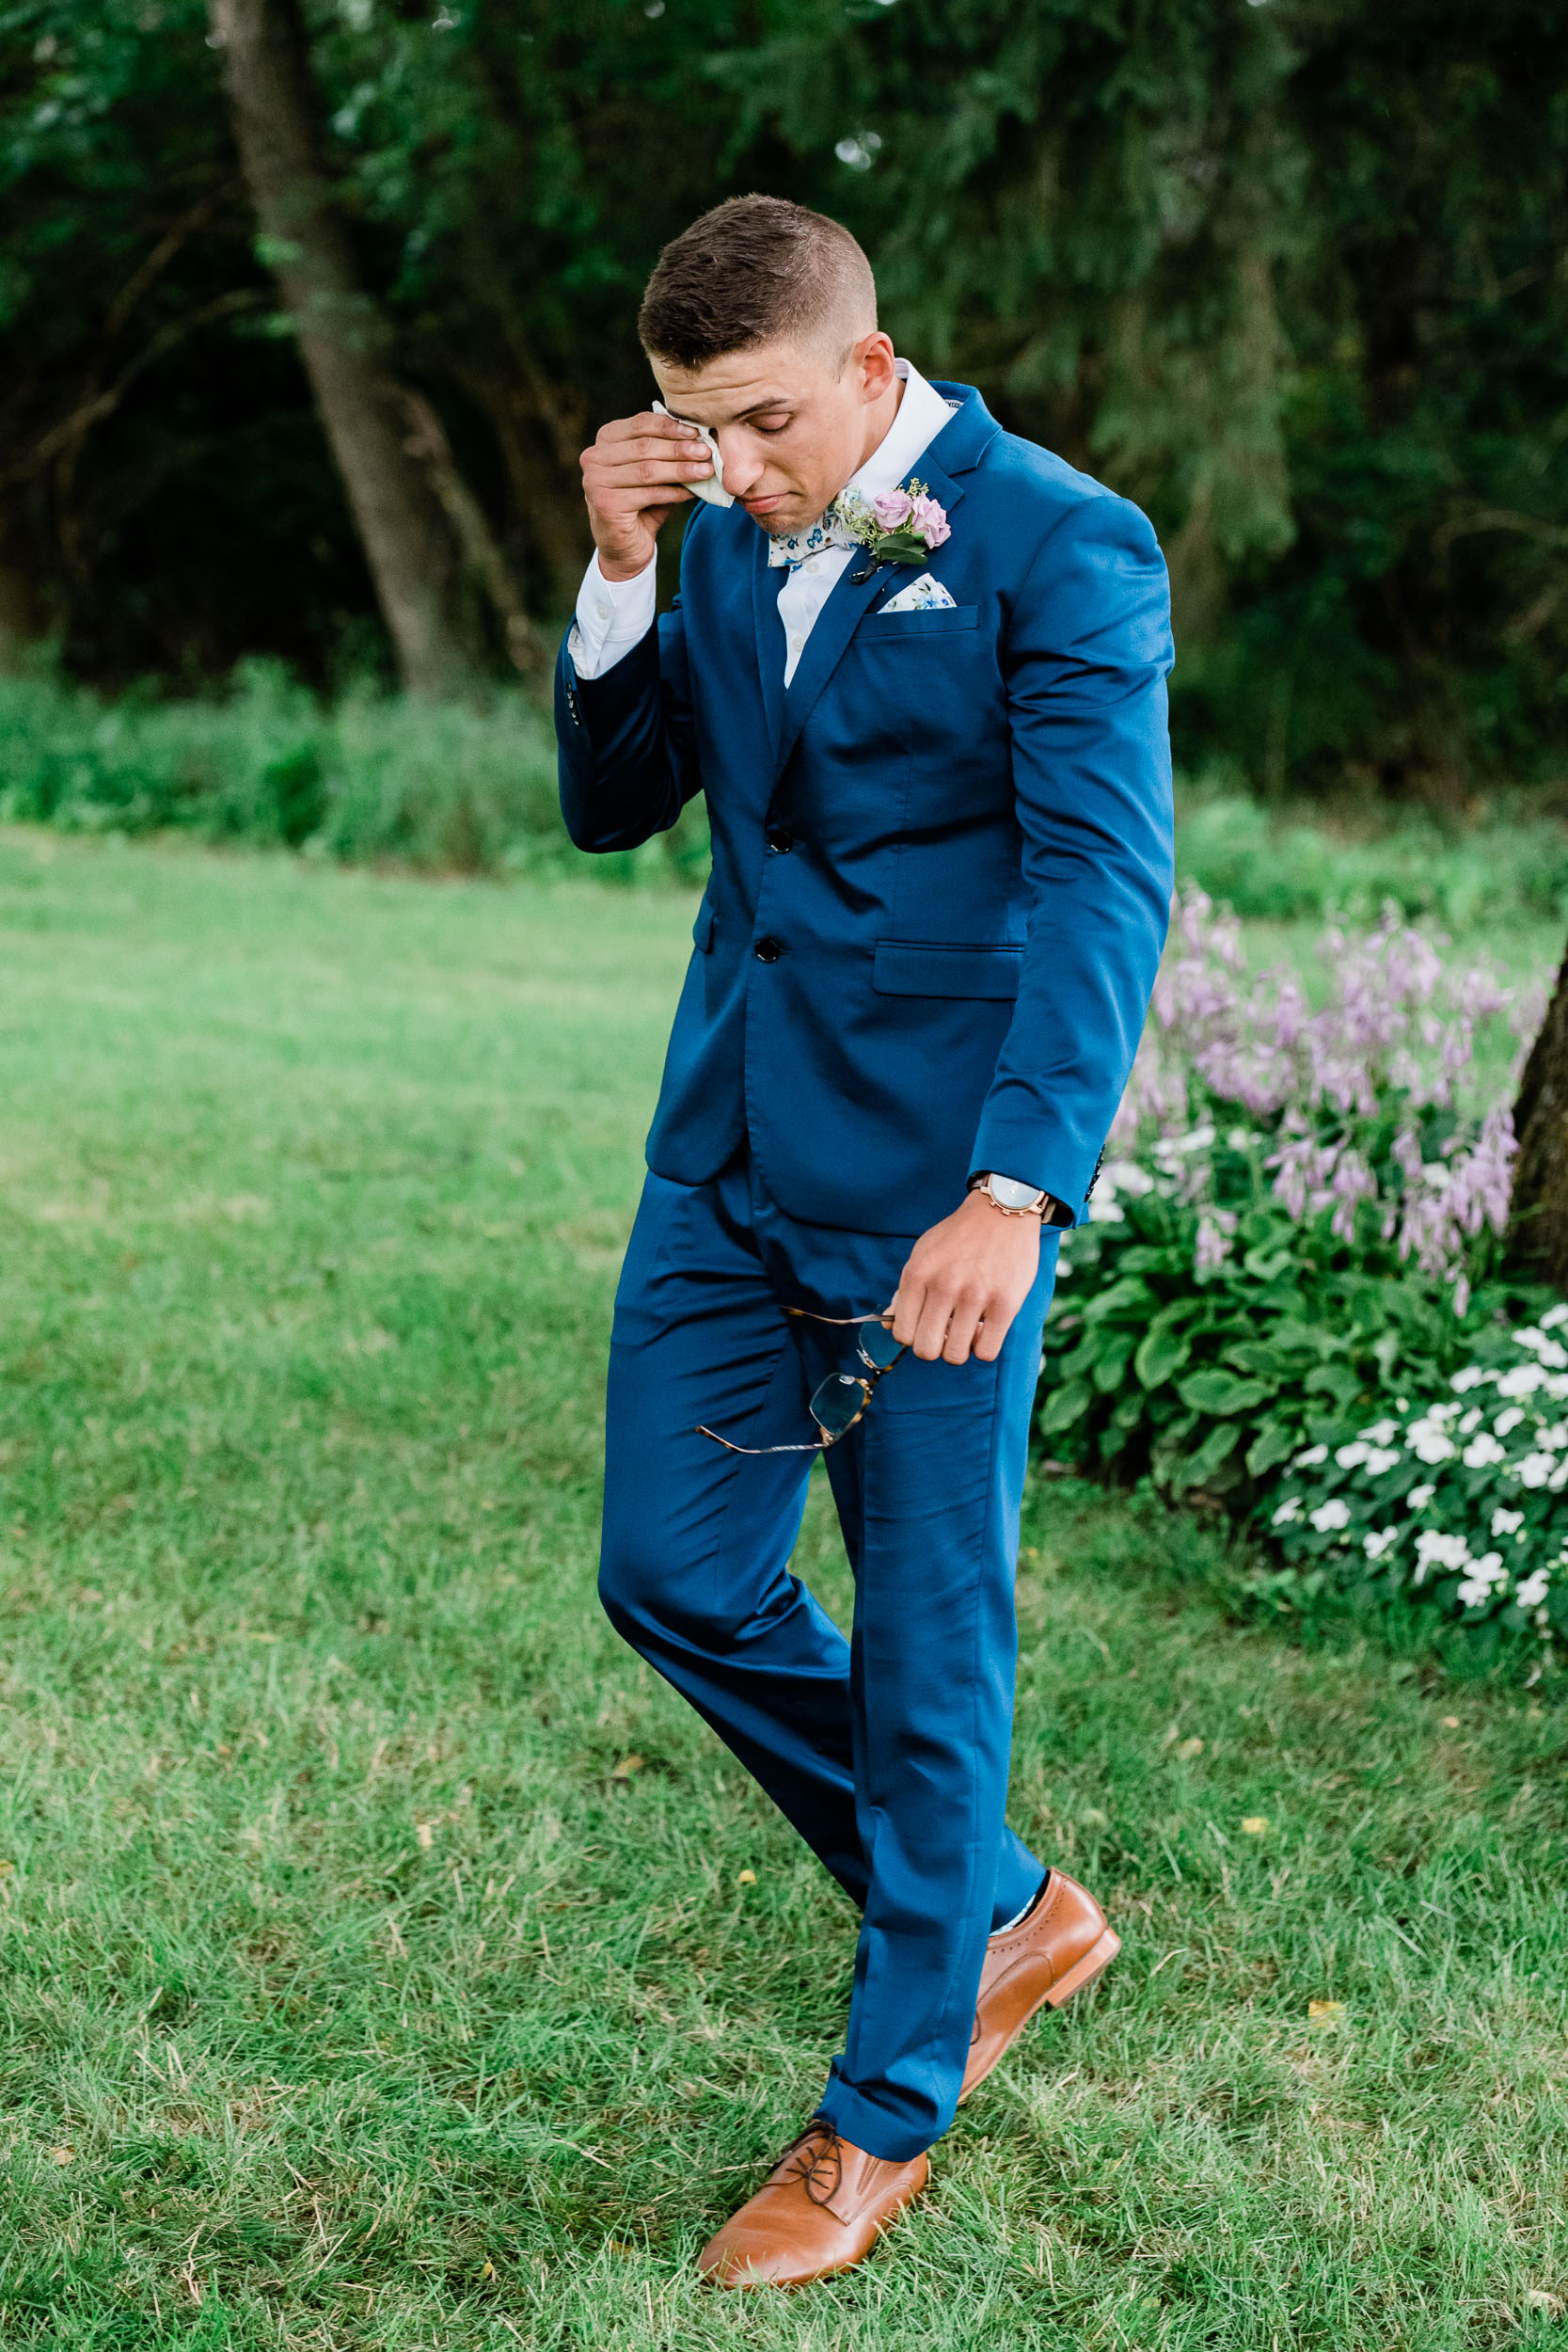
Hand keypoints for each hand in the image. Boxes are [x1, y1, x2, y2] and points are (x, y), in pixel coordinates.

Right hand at [579, 410, 714, 580]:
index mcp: (605, 440)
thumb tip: (700, 437)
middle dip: (679, 449)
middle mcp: (593, 457)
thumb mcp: (653, 473)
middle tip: (707, 452)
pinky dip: (674, 492)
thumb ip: (666, 452)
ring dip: (681, 469)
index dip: (671, 427)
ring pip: (648, 470)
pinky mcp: (605, 504)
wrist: (625, 548)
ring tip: (706, 471)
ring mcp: (595, 481)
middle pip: (645, 446)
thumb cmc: (642, 505)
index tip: (697, 432)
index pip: (641, 424)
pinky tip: (692, 492)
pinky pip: (648, 493)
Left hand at [889, 1192, 1040, 1366]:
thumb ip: (905, 1291)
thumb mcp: (923, 1254)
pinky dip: (983, 1349)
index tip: (927, 1327)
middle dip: (935, 1348)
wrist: (1002, 1210)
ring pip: (955, 1355)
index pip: (902, 1333)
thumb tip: (889, 1327)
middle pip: (926, 1350)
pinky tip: (986, 1331)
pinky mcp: (1006, 1304)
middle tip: (947, 1333)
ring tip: (969, 1331)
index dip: (914, 1337)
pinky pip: (986, 1353)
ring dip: (961, 1349)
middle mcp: (943, 1286)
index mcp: (917, 1274)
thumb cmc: (959, 1236)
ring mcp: (975, 1296)